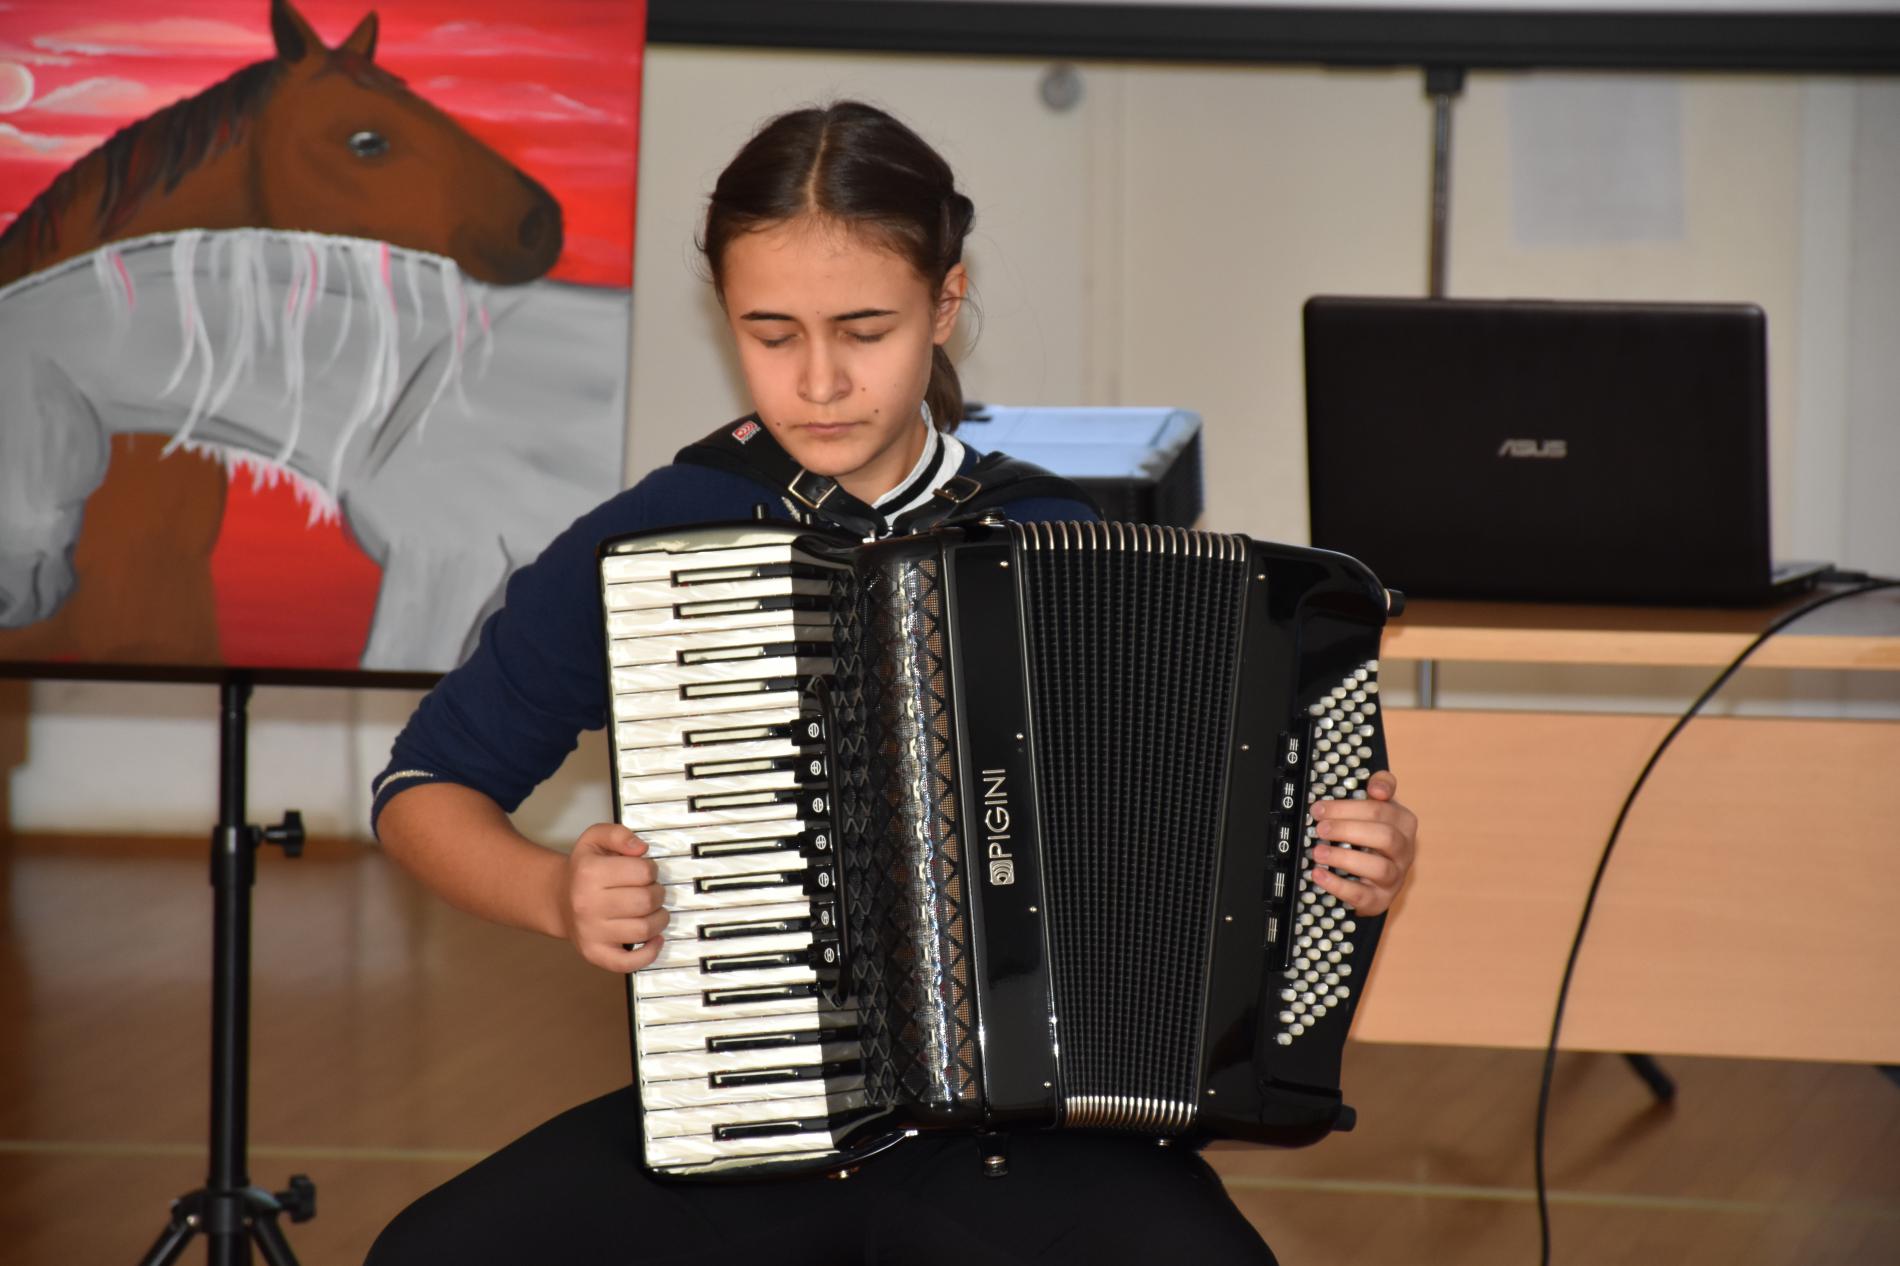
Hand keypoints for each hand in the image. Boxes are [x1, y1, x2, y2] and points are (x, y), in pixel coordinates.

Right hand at [560, 823, 669, 971]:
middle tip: (652, 891)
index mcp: (589, 872)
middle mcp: (587, 903)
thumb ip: (618, 834)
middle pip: (646, 901)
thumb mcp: (595, 838)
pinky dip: (649, 953)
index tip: (644, 872)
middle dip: (658, 894)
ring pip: (643, 929)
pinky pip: (628, 963)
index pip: (643, 871)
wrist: (558, 900)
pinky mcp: (594, 954)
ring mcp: (590, 932)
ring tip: (654, 911)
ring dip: (659, 919)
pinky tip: (654, 939)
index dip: (651, 869)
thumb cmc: (584, 870)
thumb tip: (640, 849)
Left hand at [1307, 770, 1416, 917]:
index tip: (1320, 807)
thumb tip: (1378, 788)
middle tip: (1319, 828)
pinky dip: (1337, 885)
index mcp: (1403, 822)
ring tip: (1317, 852)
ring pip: (1379, 868)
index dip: (1349, 807)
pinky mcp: (1380, 900)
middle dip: (1347, 830)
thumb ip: (1379, 787)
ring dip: (1344, 858)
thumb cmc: (1372, 836)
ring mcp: (1395, 877)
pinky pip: (1362, 895)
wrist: (1376, 877)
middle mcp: (1404, 850)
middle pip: (1385, 836)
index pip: (1382, 809)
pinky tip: (1318, 875)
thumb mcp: (1376, 809)